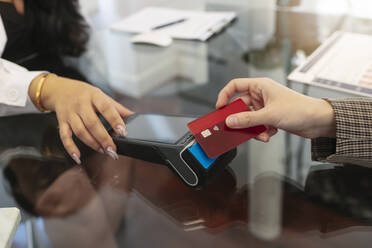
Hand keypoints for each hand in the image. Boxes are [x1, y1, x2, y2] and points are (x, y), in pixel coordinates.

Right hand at [29, 74, 132, 163]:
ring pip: (80, 131)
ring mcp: (70, 114)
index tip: (123, 132)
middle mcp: (81, 104)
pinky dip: (70, 148)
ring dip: (92, 143)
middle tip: (113, 150)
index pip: (106, 108)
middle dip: (103, 138)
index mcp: (94, 96)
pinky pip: (64, 137)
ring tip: (103, 151)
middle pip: (92, 123)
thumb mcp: (102, 96)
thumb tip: (134, 117)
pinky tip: (78, 157)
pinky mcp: (62, 122)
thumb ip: (118, 108)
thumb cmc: (86, 94)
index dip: (115, 120)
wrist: (61, 90)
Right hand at [216, 78, 335, 141]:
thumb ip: (247, 119)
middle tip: (235, 127)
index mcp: (260, 86)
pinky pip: (258, 125)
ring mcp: (266, 107)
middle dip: (240, 119)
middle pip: (241, 106)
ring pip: (249, 118)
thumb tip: (230, 121)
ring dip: (253, 128)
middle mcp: (262, 95)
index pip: (235, 86)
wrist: (319, 121)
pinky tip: (270, 133)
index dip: (225, 95)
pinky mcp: (271, 118)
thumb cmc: (300, 109)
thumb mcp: (269, 115)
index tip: (219, 108)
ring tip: (261, 134)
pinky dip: (261, 132)